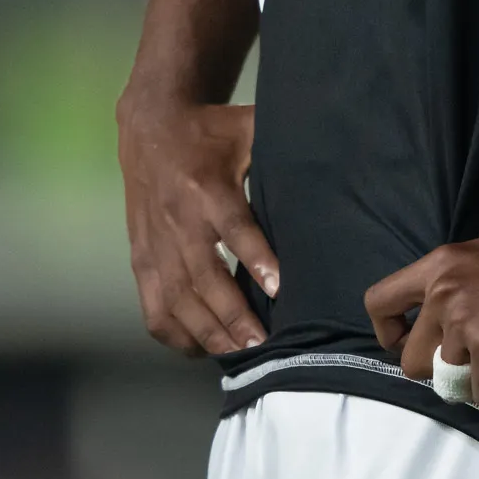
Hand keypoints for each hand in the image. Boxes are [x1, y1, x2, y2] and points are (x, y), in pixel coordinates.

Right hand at [117, 95, 278, 356]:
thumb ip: (284, 149)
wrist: (150, 126)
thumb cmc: (212, 132)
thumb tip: (337, 158)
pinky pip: (151, 305)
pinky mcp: (141, 258)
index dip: (255, 258)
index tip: (278, 289)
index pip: (233, 227)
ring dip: (205, 330)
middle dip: (231, 314)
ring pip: (175, 298)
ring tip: (237, 353)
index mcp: (208, 185)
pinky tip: (199, 348)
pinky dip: (173, 333)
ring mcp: (155, 244)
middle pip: (202, 275)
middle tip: (261, 342)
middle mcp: (178, 218)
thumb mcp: (249, 129)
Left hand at [363, 169, 478, 411]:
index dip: (389, 330)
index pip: (378, 301)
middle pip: (408, 357)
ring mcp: (465, 325)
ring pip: (445, 381)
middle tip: (472, 362)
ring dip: (472, 382)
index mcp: (443, 263)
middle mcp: (444, 293)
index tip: (413, 340)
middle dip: (439, 367)